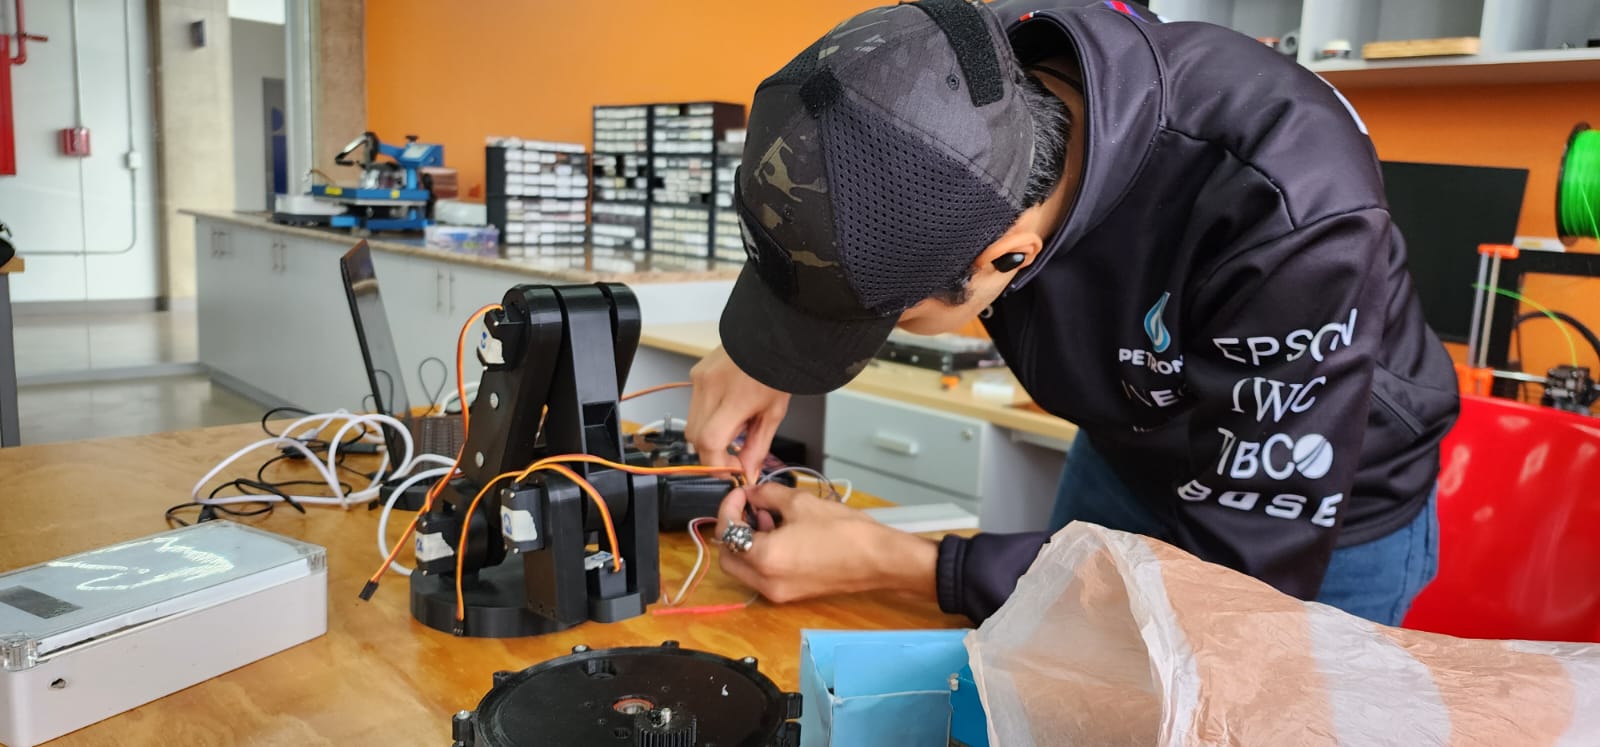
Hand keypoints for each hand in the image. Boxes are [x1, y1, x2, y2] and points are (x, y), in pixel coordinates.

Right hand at [686, 346, 791, 481]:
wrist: (771, 336)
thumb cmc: (777, 369)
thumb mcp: (774, 413)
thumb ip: (758, 446)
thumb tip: (747, 473)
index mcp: (736, 398)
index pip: (710, 442)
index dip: (718, 464)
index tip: (732, 469)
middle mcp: (711, 387)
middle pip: (696, 439)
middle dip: (712, 453)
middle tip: (733, 454)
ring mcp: (700, 379)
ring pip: (691, 424)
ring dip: (709, 435)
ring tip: (733, 425)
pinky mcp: (695, 373)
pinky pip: (693, 406)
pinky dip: (707, 416)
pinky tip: (726, 408)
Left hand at [715, 483, 937, 603]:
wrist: (878, 559)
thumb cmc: (843, 530)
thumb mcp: (800, 502)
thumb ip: (767, 495)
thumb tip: (751, 493)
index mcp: (763, 558)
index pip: (727, 532)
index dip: (729, 507)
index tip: (741, 492)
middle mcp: (765, 582)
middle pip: (728, 557)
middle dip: (733, 530)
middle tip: (748, 507)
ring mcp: (778, 593)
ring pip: (745, 568)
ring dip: (747, 542)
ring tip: (769, 517)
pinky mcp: (792, 594)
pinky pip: (763, 575)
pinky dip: (762, 555)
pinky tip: (782, 533)